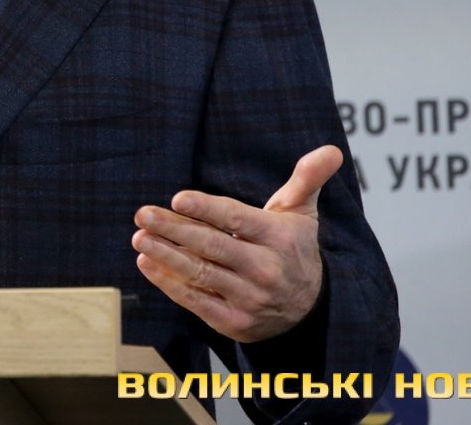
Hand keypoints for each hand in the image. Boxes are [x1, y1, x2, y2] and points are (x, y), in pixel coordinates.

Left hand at [131, 144, 341, 342]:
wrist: (311, 310)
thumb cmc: (294, 249)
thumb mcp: (302, 213)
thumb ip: (307, 179)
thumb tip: (331, 150)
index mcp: (278, 238)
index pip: (236, 219)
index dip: (206, 209)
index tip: (177, 198)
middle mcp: (264, 269)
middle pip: (213, 247)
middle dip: (174, 229)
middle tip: (143, 213)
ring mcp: (249, 298)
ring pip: (201, 274)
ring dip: (165, 255)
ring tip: (139, 237)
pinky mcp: (234, 321)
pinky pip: (196, 301)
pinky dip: (170, 284)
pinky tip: (147, 264)